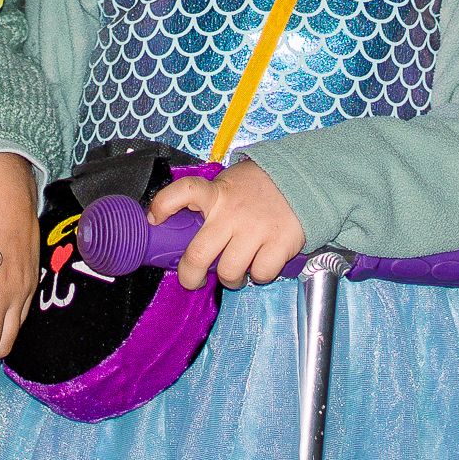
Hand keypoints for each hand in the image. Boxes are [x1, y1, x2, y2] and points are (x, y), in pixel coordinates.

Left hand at [146, 161, 303, 289]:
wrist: (304, 180)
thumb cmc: (258, 187)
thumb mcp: (229, 183)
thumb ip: (210, 200)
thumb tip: (181, 224)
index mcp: (217, 193)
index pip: (184, 191)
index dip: (163, 205)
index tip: (154, 220)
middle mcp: (232, 213)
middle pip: (198, 255)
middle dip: (190, 276)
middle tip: (193, 279)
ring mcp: (256, 230)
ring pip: (229, 272)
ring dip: (230, 279)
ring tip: (235, 272)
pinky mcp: (279, 244)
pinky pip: (260, 274)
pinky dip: (259, 275)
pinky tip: (261, 264)